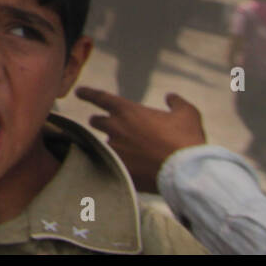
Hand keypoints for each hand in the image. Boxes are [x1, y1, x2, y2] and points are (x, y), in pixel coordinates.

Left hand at [76, 87, 205, 192]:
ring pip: (104, 144)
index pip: (100, 97)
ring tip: (123, 150)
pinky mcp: (118, 169)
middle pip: (96, 121)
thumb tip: (171, 97)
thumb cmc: (186, 140)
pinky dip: (117, 164)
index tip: (78, 92)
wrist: (185, 173)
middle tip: (102, 123)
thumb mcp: (187, 114)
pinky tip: (126, 169)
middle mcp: (115, 128)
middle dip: (99, 121)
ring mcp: (114, 150)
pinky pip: (112, 164)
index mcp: (127, 111)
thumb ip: (176, 103)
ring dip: (111, 145)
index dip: (88, 93)